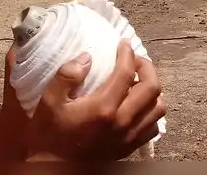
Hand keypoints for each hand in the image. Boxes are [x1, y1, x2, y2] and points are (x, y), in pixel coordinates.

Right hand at [25, 39, 165, 160]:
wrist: (53, 169)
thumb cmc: (49, 135)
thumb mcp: (49, 102)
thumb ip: (66, 76)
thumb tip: (87, 57)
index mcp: (103, 108)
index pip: (126, 72)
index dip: (128, 53)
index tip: (123, 44)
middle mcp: (122, 122)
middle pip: (151, 87)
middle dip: (146, 66)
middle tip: (135, 59)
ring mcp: (129, 137)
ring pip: (158, 108)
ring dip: (152, 90)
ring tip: (138, 81)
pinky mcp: (130, 147)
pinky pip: (153, 126)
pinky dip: (151, 111)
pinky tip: (137, 105)